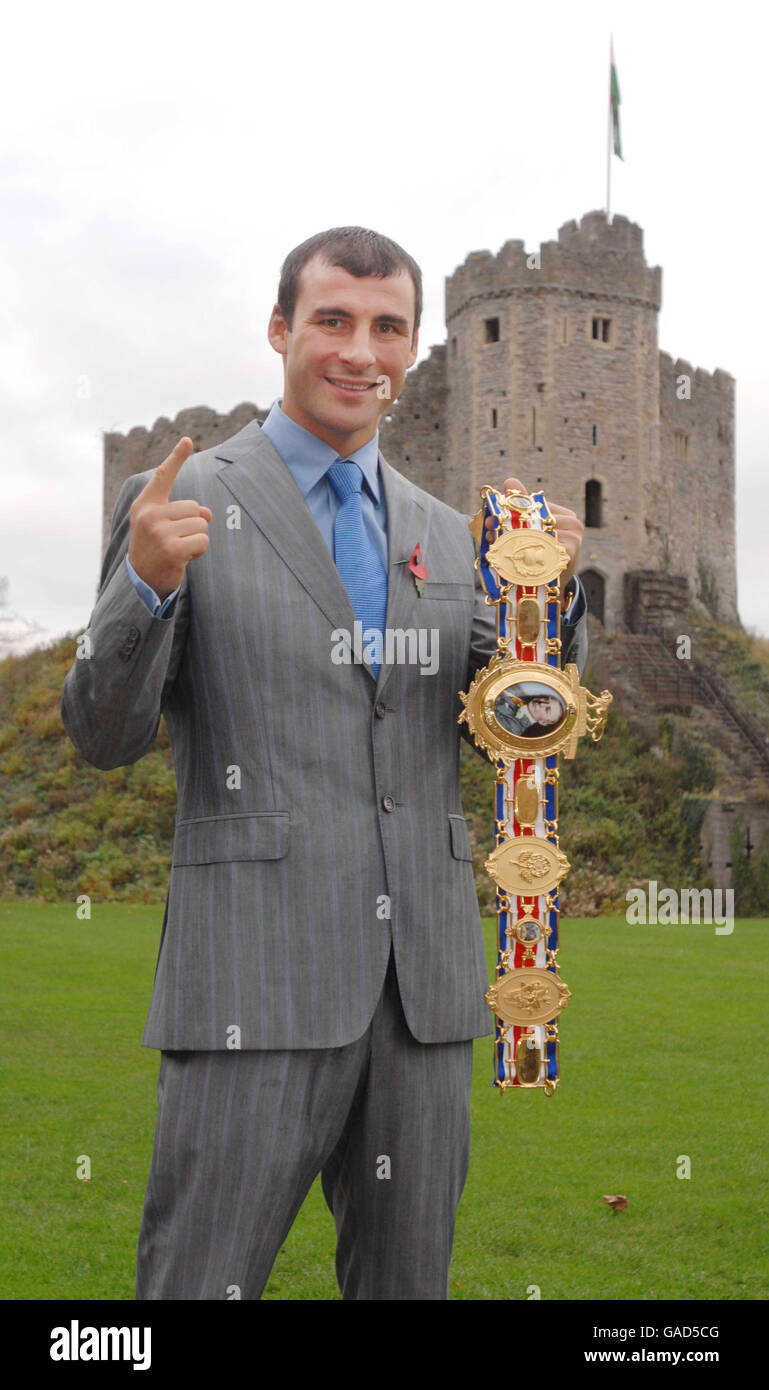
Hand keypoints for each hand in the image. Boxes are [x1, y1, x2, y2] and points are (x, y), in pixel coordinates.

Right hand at [128, 437, 211, 600]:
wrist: (141, 580)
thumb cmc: (155, 548)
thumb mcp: (163, 526)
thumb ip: (183, 513)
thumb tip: (207, 513)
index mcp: (145, 505)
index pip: (163, 476)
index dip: (177, 458)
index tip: (188, 440)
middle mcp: (149, 515)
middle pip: (194, 507)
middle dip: (193, 525)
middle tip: (175, 540)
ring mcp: (159, 531)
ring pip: (200, 524)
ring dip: (196, 539)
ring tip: (178, 549)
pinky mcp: (171, 548)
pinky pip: (202, 541)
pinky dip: (199, 551)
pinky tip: (183, 558)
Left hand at [483, 475, 582, 604]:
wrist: (554, 585)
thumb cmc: (543, 553)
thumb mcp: (533, 529)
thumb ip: (522, 504)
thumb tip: (510, 481)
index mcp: (565, 514)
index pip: (534, 507)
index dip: (509, 511)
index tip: (489, 518)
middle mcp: (573, 524)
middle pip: (535, 519)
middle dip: (507, 525)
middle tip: (487, 530)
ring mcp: (573, 539)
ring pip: (535, 534)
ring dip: (511, 539)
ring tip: (494, 545)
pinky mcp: (568, 555)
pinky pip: (541, 550)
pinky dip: (522, 554)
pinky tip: (509, 558)